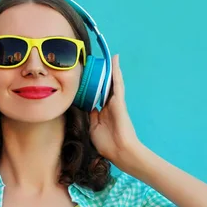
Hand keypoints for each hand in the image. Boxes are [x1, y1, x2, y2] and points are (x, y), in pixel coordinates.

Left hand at [89, 54, 145, 170]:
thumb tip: (86, 105)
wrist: (120, 151)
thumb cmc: (107, 143)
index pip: (96, 95)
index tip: (85, 76)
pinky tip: (115, 60)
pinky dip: (116, 72)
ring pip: (111, 82)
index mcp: (102, 112)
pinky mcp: (119, 101)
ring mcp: (114, 102)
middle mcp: (109, 104)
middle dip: (102, 75)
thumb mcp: (93, 128)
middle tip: (96, 61)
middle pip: (104, 86)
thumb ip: (90, 115)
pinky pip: (117, 83)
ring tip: (108, 56)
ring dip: (110, 69)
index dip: (92, 86)